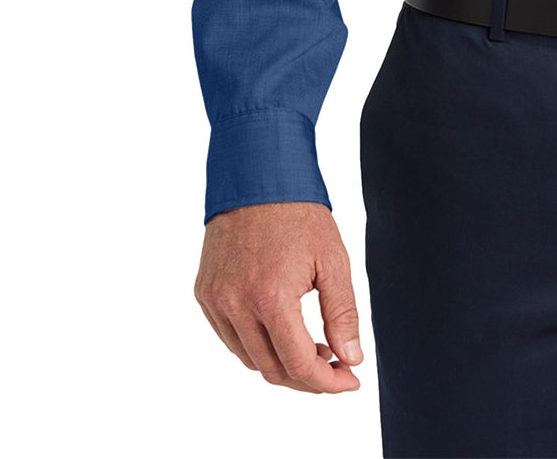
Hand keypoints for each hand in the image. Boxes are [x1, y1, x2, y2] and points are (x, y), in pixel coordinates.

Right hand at [194, 200, 364, 392]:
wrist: (257, 174)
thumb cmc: (299, 213)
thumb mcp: (332, 260)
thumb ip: (342, 313)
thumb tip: (351, 358)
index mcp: (270, 297)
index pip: (298, 364)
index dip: (327, 382)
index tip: (350, 380)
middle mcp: (236, 304)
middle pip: (271, 369)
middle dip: (307, 377)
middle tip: (335, 365)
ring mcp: (216, 300)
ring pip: (249, 358)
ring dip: (282, 362)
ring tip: (313, 344)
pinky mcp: (204, 294)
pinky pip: (230, 337)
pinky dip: (256, 344)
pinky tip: (282, 329)